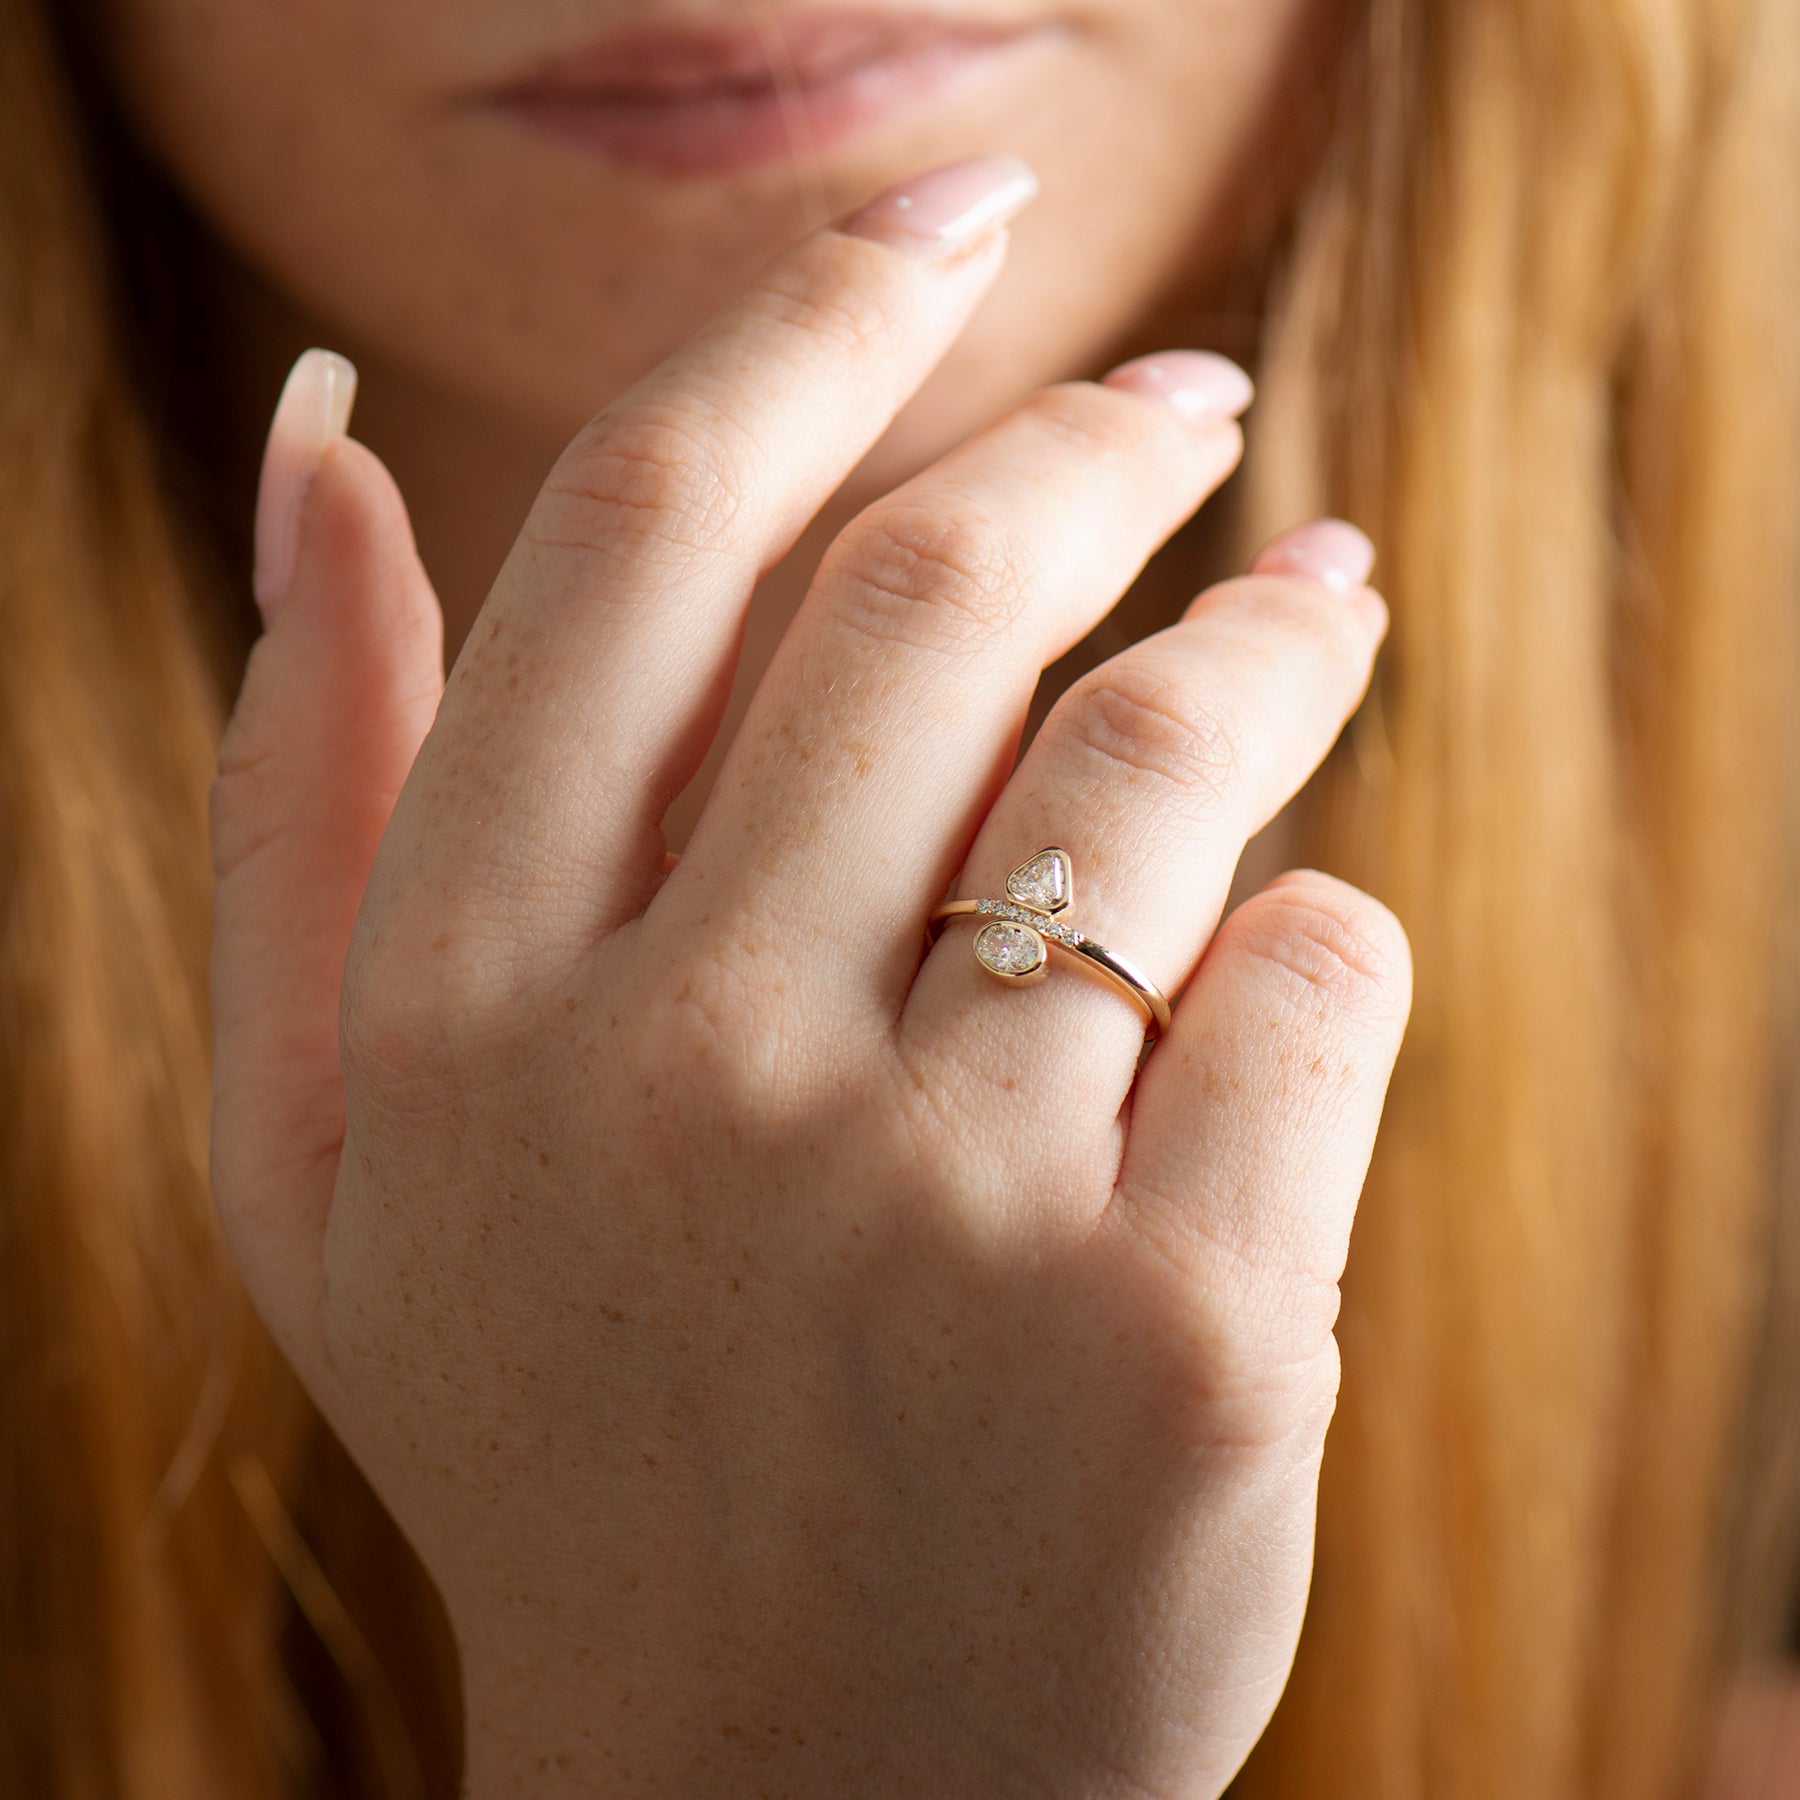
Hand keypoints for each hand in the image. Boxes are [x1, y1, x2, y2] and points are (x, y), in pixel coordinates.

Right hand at [211, 153, 1410, 1797]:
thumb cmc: (570, 1435)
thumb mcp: (336, 1154)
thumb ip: (301, 793)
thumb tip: (306, 448)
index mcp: (462, 1012)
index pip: (648, 536)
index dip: (811, 323)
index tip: (949, 215)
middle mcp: (683, 1081)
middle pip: (933, 599)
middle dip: (1097, 450)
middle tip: (1190, 406)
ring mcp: (945, 1213)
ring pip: (1162, 777)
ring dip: (1267, 645)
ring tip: (1320, 605)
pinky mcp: (1185, 1339)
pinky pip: (1320, 986)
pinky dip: (1326, 943)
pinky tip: (1280, 981)